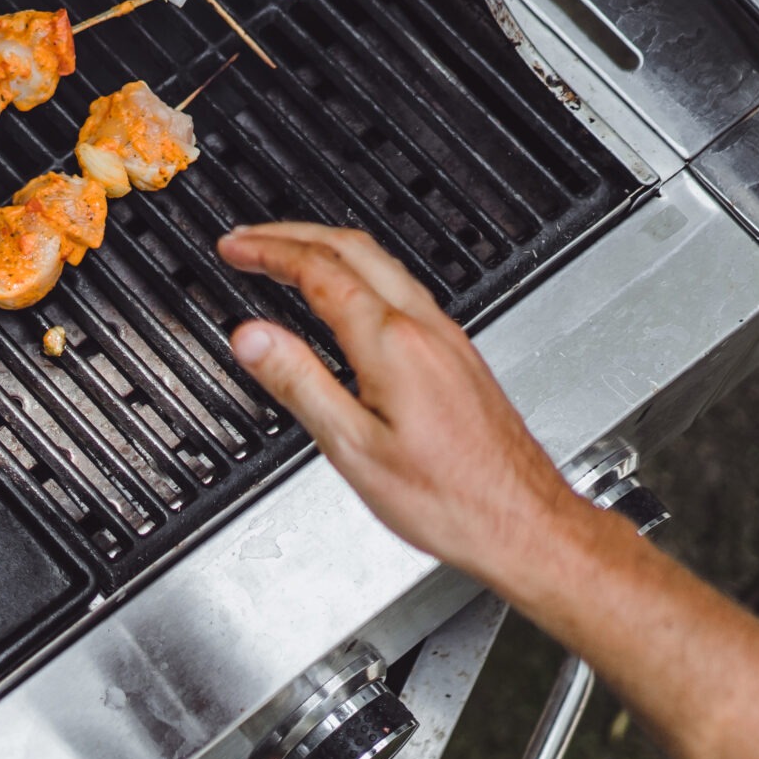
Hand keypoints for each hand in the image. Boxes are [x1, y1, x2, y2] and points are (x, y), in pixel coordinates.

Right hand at [215, 223, 583, 583]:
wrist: (524, 523)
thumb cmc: (450, 499)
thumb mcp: (352, 448)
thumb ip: (298, 383)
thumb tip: (250, 337)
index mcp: (394, 344)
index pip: (319, 272)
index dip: (268, 252)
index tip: (234, 249)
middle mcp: (426, 329)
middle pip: (352, 248)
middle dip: (291, 235)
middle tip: (247, 239)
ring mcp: (447, 339)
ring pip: (380, 263)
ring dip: (325, 246)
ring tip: (285, 253)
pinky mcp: (458, 356)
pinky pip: (400, 288)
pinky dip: (356, 272)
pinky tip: (344, 292)